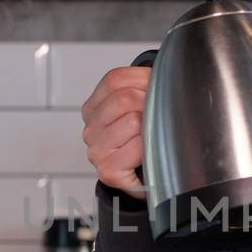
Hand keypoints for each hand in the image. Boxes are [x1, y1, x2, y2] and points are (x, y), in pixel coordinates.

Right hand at [81, 65, 150, 199]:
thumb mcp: (141, 103)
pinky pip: (137, 147)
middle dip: (150, 107)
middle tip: (155, 122)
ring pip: (133, 121)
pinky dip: (148, 148)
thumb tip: (162, 73)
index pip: (116, 79)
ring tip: (150, 140)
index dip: (143, 84)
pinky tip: (146, 155)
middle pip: (126, 98)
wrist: (148, 179)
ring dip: (151, 129)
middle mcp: (89, 129)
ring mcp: (95, 150)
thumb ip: (145, 82)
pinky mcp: (107, 170)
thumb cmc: (145, 141)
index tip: (152, 98)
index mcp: (93, 108)